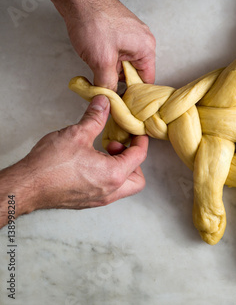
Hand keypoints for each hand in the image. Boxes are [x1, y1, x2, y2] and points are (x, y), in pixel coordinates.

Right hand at [0, 95, 147, 226]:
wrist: (26, 186)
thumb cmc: (49, 165)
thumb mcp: (76, 134)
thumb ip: (95, 118)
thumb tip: (104, 103)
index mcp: (114, 174)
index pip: (139, 156)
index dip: (140, 141)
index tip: (136, 132)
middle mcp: (110, 191)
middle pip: (138, 179)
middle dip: (134, 161)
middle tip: (118, 146)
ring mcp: (99, 199)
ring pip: (123, 187)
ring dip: (121, 169)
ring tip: (103, 153)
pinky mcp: (88, 202)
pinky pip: (109, 191)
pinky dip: (109, 177)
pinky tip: (93, 163)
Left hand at [64, 0, 155, 89]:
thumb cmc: (93, 21)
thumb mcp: (101, 61)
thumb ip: (107, 83)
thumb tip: (108, 97)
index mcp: (146, 48)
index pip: (146, 81)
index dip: (133, 93)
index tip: (121, 101)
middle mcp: (142, 41)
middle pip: (134, 72)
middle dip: (118, 79)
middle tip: (103, 82)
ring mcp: (131, 34)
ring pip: (123, 62)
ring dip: (110, 67)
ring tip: (96, 64)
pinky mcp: (119, 30)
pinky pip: (117, 51)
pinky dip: (106, 57)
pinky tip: (94, 55)